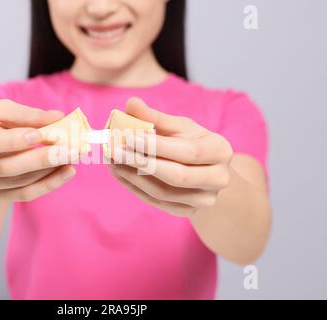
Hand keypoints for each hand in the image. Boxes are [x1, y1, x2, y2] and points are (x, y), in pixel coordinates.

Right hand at [0, 99, 77, 201]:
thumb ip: (26, 115)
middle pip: (2, 167)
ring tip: (73, 157)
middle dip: (39, 158)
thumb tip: (58, 118)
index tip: (39, 135)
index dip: (9, 141)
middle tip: (69, 149)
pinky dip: (48, 184)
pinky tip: (67, 172)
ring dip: (48, 171)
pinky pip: (22, 195)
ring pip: (16, 183)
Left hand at [108, 97, 233, 216]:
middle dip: (142, 163)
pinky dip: (135, 187)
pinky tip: (119, 173)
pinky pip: (156, 202)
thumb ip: (156, 117)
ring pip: (163, 193)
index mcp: (220, 151)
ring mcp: (204, 199)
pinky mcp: (187, 211)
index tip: (129, 137)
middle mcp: (218, 179)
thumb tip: (131, 103)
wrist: (206, 170)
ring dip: (133, 177)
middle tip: (115, 152)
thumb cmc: (191, 142)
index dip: (157, 146)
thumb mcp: (179, 126)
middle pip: (177, 176)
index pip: (188, 152)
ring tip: (112, 161)